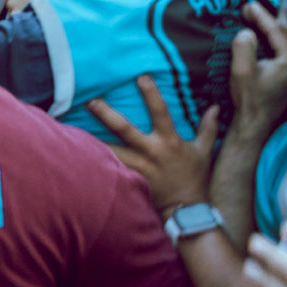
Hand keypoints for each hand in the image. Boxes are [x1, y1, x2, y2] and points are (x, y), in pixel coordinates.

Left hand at [86, 75, 218, 210]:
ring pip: (110, 151)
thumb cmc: (194, 177)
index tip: (141, 77)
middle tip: (90, 100)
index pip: (160, 112)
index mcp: (169, 141)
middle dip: (106, 114)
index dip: (151, 94)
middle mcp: (150, 152)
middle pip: (124, 129)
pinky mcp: (128, 180)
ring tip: (70, 129)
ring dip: (91, 141)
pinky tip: (77, 155)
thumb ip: (208, 128)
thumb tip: (216, 107)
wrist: (186, 209)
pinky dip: (94, 161)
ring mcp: (137, 167)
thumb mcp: (205, 151)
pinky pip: (108, 168)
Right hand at [228, 2, 286, 136]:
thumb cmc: (250, 98)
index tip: (248, 5)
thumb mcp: (241, 71)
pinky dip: (280, 36)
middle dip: (269, 19)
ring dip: (275, 27)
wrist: (257, 122)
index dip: (261, 15)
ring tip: (257, 21)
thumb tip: (247, 31)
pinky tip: (267, 36)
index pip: (276, 29)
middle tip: (249, 11)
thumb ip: (244, 47)